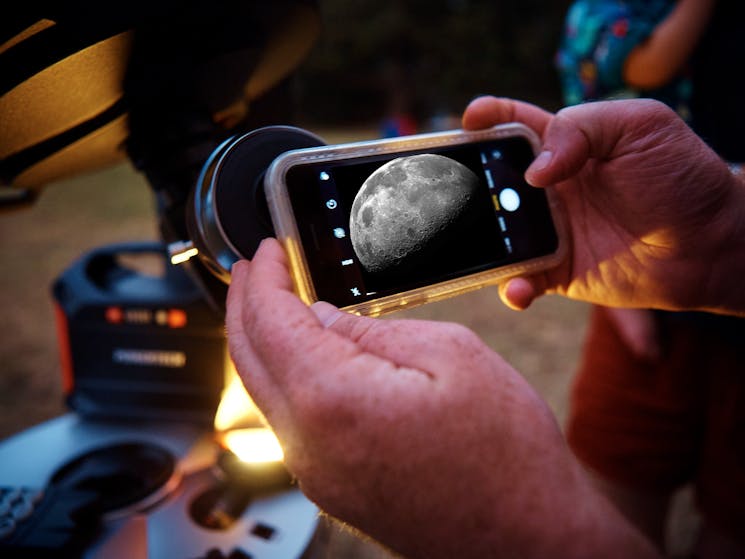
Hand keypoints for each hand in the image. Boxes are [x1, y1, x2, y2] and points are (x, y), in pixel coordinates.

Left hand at [226, 239, 656, 558]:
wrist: (527, 539)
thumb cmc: (507, 456)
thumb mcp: (452, 355)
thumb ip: (373, 329)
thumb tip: (320, 317)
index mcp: (335, 400)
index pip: (269, 321)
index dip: (263, 277)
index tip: (267, 251)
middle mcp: (310, 445)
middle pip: (248, 358)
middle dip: (245, 304)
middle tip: (254, 270)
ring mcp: (316, 474)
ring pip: (264, 391)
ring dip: (264, 341)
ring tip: (277, 304)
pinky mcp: (331, 488)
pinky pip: (290, 421)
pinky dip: (286, 376)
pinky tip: (306, 356)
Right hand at [463, 96, 744, 313]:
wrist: (712, 243)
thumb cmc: (682, 176)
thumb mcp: (639, 126)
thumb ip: (581, 129)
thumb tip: (533, 173)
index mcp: (564, 145)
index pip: (513, 125)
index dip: (487, 118)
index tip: (471, 120)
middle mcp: (548, 189)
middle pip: (491, 182)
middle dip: (469, 184)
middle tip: (459, 191)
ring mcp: (549, 231)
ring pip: (496, 234)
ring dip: (483, 240)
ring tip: (478, 246)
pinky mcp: (557, 272)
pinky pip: (521, 280)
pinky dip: (512, 288)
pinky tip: (518, 289)